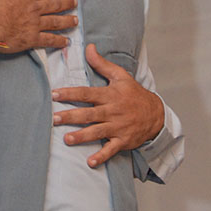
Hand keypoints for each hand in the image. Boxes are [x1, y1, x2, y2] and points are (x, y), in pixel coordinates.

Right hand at [0, 0, 77, 52]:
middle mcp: (33, 8)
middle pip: (54, 4)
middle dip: (66, 2)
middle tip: (74, 2)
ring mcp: (34, 24)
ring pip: (55, 21)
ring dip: (67, 20)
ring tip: (75, 20)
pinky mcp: (31, 39)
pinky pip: (49, 40)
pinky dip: (58, 41)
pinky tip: (66, 42)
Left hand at [51, 43, 163, 167]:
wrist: (156, 113)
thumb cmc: (134, 93)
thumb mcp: (120, 76)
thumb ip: (101, 63)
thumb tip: (88, 47)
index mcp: (109, 95)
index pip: (86, 93)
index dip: (70, 93)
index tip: (54, 94)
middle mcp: (112, 111)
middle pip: (89, 114)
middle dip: (71, 116)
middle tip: (54, 119)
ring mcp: (118, 127)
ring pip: (97, 132)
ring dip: (82, 136)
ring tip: (67, 140)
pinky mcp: (123, 141)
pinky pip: (111, 150)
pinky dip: (102, 156)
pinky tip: (90, 162)